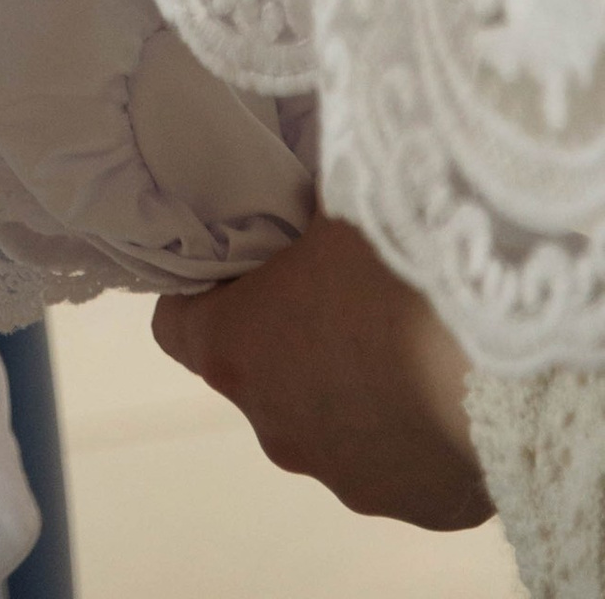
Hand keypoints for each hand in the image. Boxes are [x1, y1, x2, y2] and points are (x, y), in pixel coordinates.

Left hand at [151, 218, 490, 528]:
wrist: (508, 365)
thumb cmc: (402, 270)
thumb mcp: (339, 205)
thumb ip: (303, 202)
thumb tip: (303, 180)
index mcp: (234, 351)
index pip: (176, 327)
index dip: (202, 294)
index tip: (240, 268)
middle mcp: (273, 426)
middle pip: (259, 374)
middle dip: (290, 337)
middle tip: (341, 292)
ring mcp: (342, 474)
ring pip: (329, 424)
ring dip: (351, 388)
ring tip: (405, 339)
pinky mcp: (410, 505)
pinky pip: (395, 460)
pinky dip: (408, 429)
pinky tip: (443, 386)